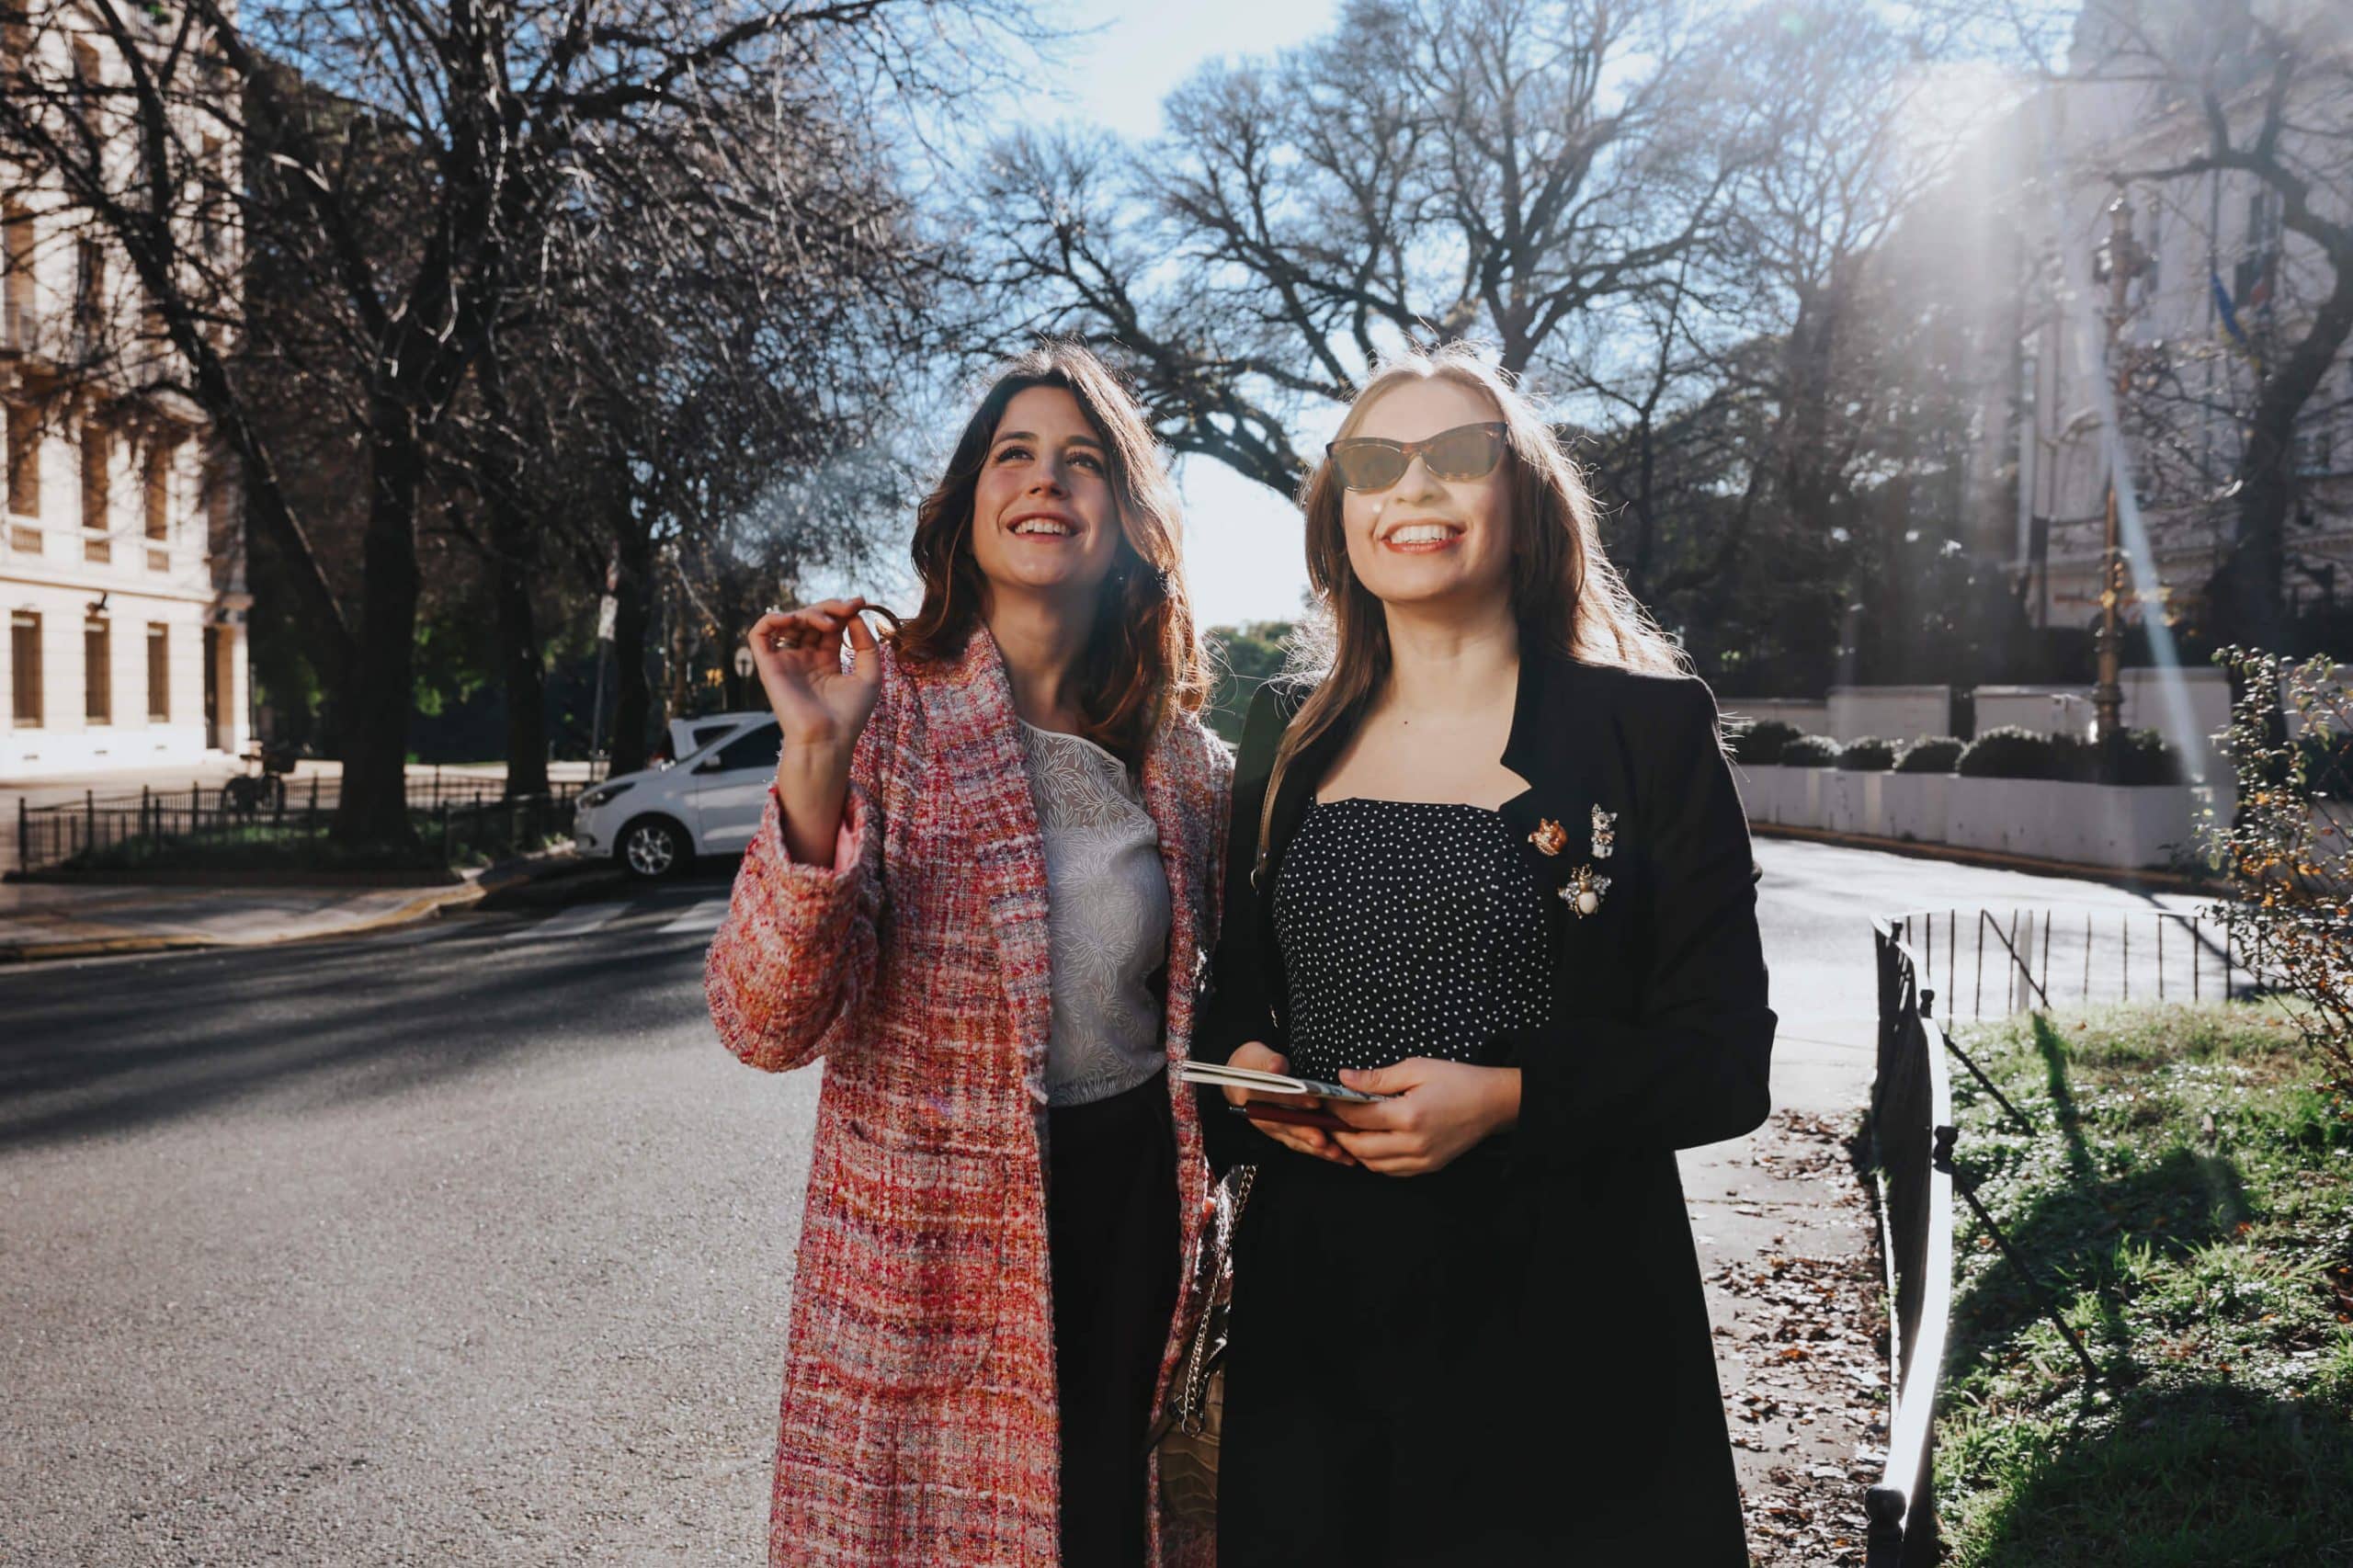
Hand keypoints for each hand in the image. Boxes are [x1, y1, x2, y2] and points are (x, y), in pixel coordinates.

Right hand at [747, 598, 882, 752]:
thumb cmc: (850, 715)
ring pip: (789, 621)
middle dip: (830, 607)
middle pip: (811, 618)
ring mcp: (787, 661)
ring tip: (828, 623)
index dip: (843, 610)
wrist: (828, 739)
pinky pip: (760, 634)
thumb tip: (855, 617)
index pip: (831, 625)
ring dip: (809, 613)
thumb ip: (866, 644)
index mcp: (827, 661)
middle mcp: (805, 658)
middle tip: (847, 608)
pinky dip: (772, 619)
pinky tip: (793, 619)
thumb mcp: (870, 675)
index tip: (860, 603)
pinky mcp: (768, 666)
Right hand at [1223, 1042, 1354, 1166]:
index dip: (1295, 1101)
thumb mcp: (1255, 1056)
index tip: (1314, 1102)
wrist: (1246, 1079)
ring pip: (1298, 1140)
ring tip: (1336, 1153)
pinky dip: (1322, 1151)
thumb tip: (1277, 1065)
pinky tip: (1341, 1156)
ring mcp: (1277, 1128)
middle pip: (1287, 1127)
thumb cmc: (1252, 1066)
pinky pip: (1305, 1144)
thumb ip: (1268, 1061)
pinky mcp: (1288, 1134)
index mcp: (1253, 1098)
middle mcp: (1264, 1118)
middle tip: (1323, 1140)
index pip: (1275, 1099)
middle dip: (1307, 1134)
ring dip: (1317, 1149)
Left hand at [1328, 1059, 1519, 1176]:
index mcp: (1409, 1116)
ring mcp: (1422, 1160)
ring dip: (1356, 1150)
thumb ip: (1377, 1078)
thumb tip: (1344, 1079)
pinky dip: (1375, 1160)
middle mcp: (1414, 1144)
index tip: (1326, 1101)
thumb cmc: (1458, 1080)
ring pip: (1373, 1164)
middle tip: (1332, 1120)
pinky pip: (1391, 1171)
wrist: (1494, 1103)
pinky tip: (1373, 1142)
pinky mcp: (1428, 1167)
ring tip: (1349, 1131)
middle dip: (1340, 1135)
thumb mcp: (1416, 1068)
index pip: (1358, 1118)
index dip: (1337, 1109)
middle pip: (1360, 1148)